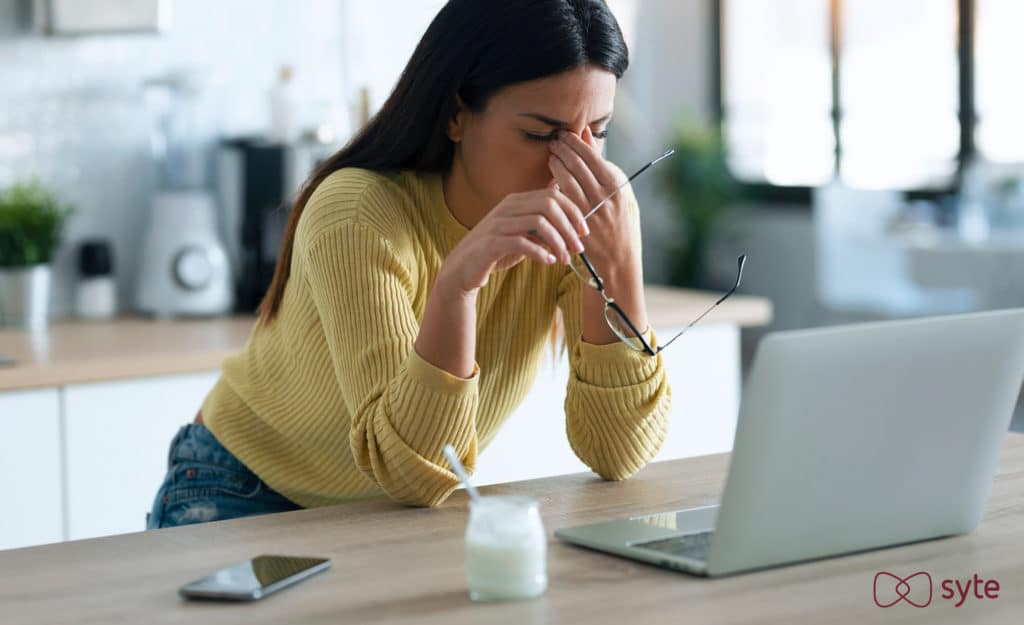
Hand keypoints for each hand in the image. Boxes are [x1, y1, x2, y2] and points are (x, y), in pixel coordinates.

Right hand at [439, 182, 590, 295]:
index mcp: (517, 201)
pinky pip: (521, 243)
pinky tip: (548, 262)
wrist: (463, 268)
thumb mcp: (522, 231)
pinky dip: (539, 253)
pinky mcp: (491, 243)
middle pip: (548, 205)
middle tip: (579, 248)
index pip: (552, 195)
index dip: (573, 212)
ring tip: (564, 259)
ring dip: (557, 242)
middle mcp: (507, 208)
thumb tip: (566, 207)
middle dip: (568, 227)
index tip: (584, 231)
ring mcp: (498, 224)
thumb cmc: (497, 250)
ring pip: (538, 223)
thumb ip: (540, 219)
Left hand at [547, 126, 634, 267]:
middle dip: (563, 149)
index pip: (592, 156)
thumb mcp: (619, 188)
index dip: (575, 142)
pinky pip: (563, 198)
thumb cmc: (620, 218)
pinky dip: (554, 184)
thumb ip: (601, 161)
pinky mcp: (579, 222)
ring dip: (557, 164)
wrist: (619, 256)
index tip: (564, 134)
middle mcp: (606, 197)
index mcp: (617, 185)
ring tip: (551, 154)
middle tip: (553, 140)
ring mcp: (592, 210)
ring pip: (568, 180)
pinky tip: (550, 176)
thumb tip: (586, 133)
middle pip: (579, 165)